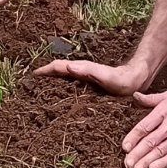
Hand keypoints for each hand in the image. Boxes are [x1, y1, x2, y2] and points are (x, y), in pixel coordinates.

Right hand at [32, 58, 149, 96]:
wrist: (137, 81)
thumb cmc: (124, 81)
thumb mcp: (107, 77)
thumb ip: (90, 72)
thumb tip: (69, 65)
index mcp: (82, 70)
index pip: (58, 67)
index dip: (45, 70)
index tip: (32, 76)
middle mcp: (80, 73)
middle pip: (57, 73)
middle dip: (43, 77)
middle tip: (29, 87)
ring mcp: (84, 80)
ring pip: (62, 80)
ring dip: (50, 84)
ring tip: (38, 94)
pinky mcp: (89, 87)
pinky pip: (70, 87)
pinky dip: (61, 90)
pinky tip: (58, 102)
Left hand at [122, 89, 166, 167]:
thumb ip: (151, 99)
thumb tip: (135, 96)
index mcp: (163, 111)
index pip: (144, 126)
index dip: (133, 138)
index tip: (124, 147)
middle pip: (149, 141)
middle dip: (137, 153)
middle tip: (127, 163)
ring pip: (159, 151)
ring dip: (146, 161)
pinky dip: (163, 163)